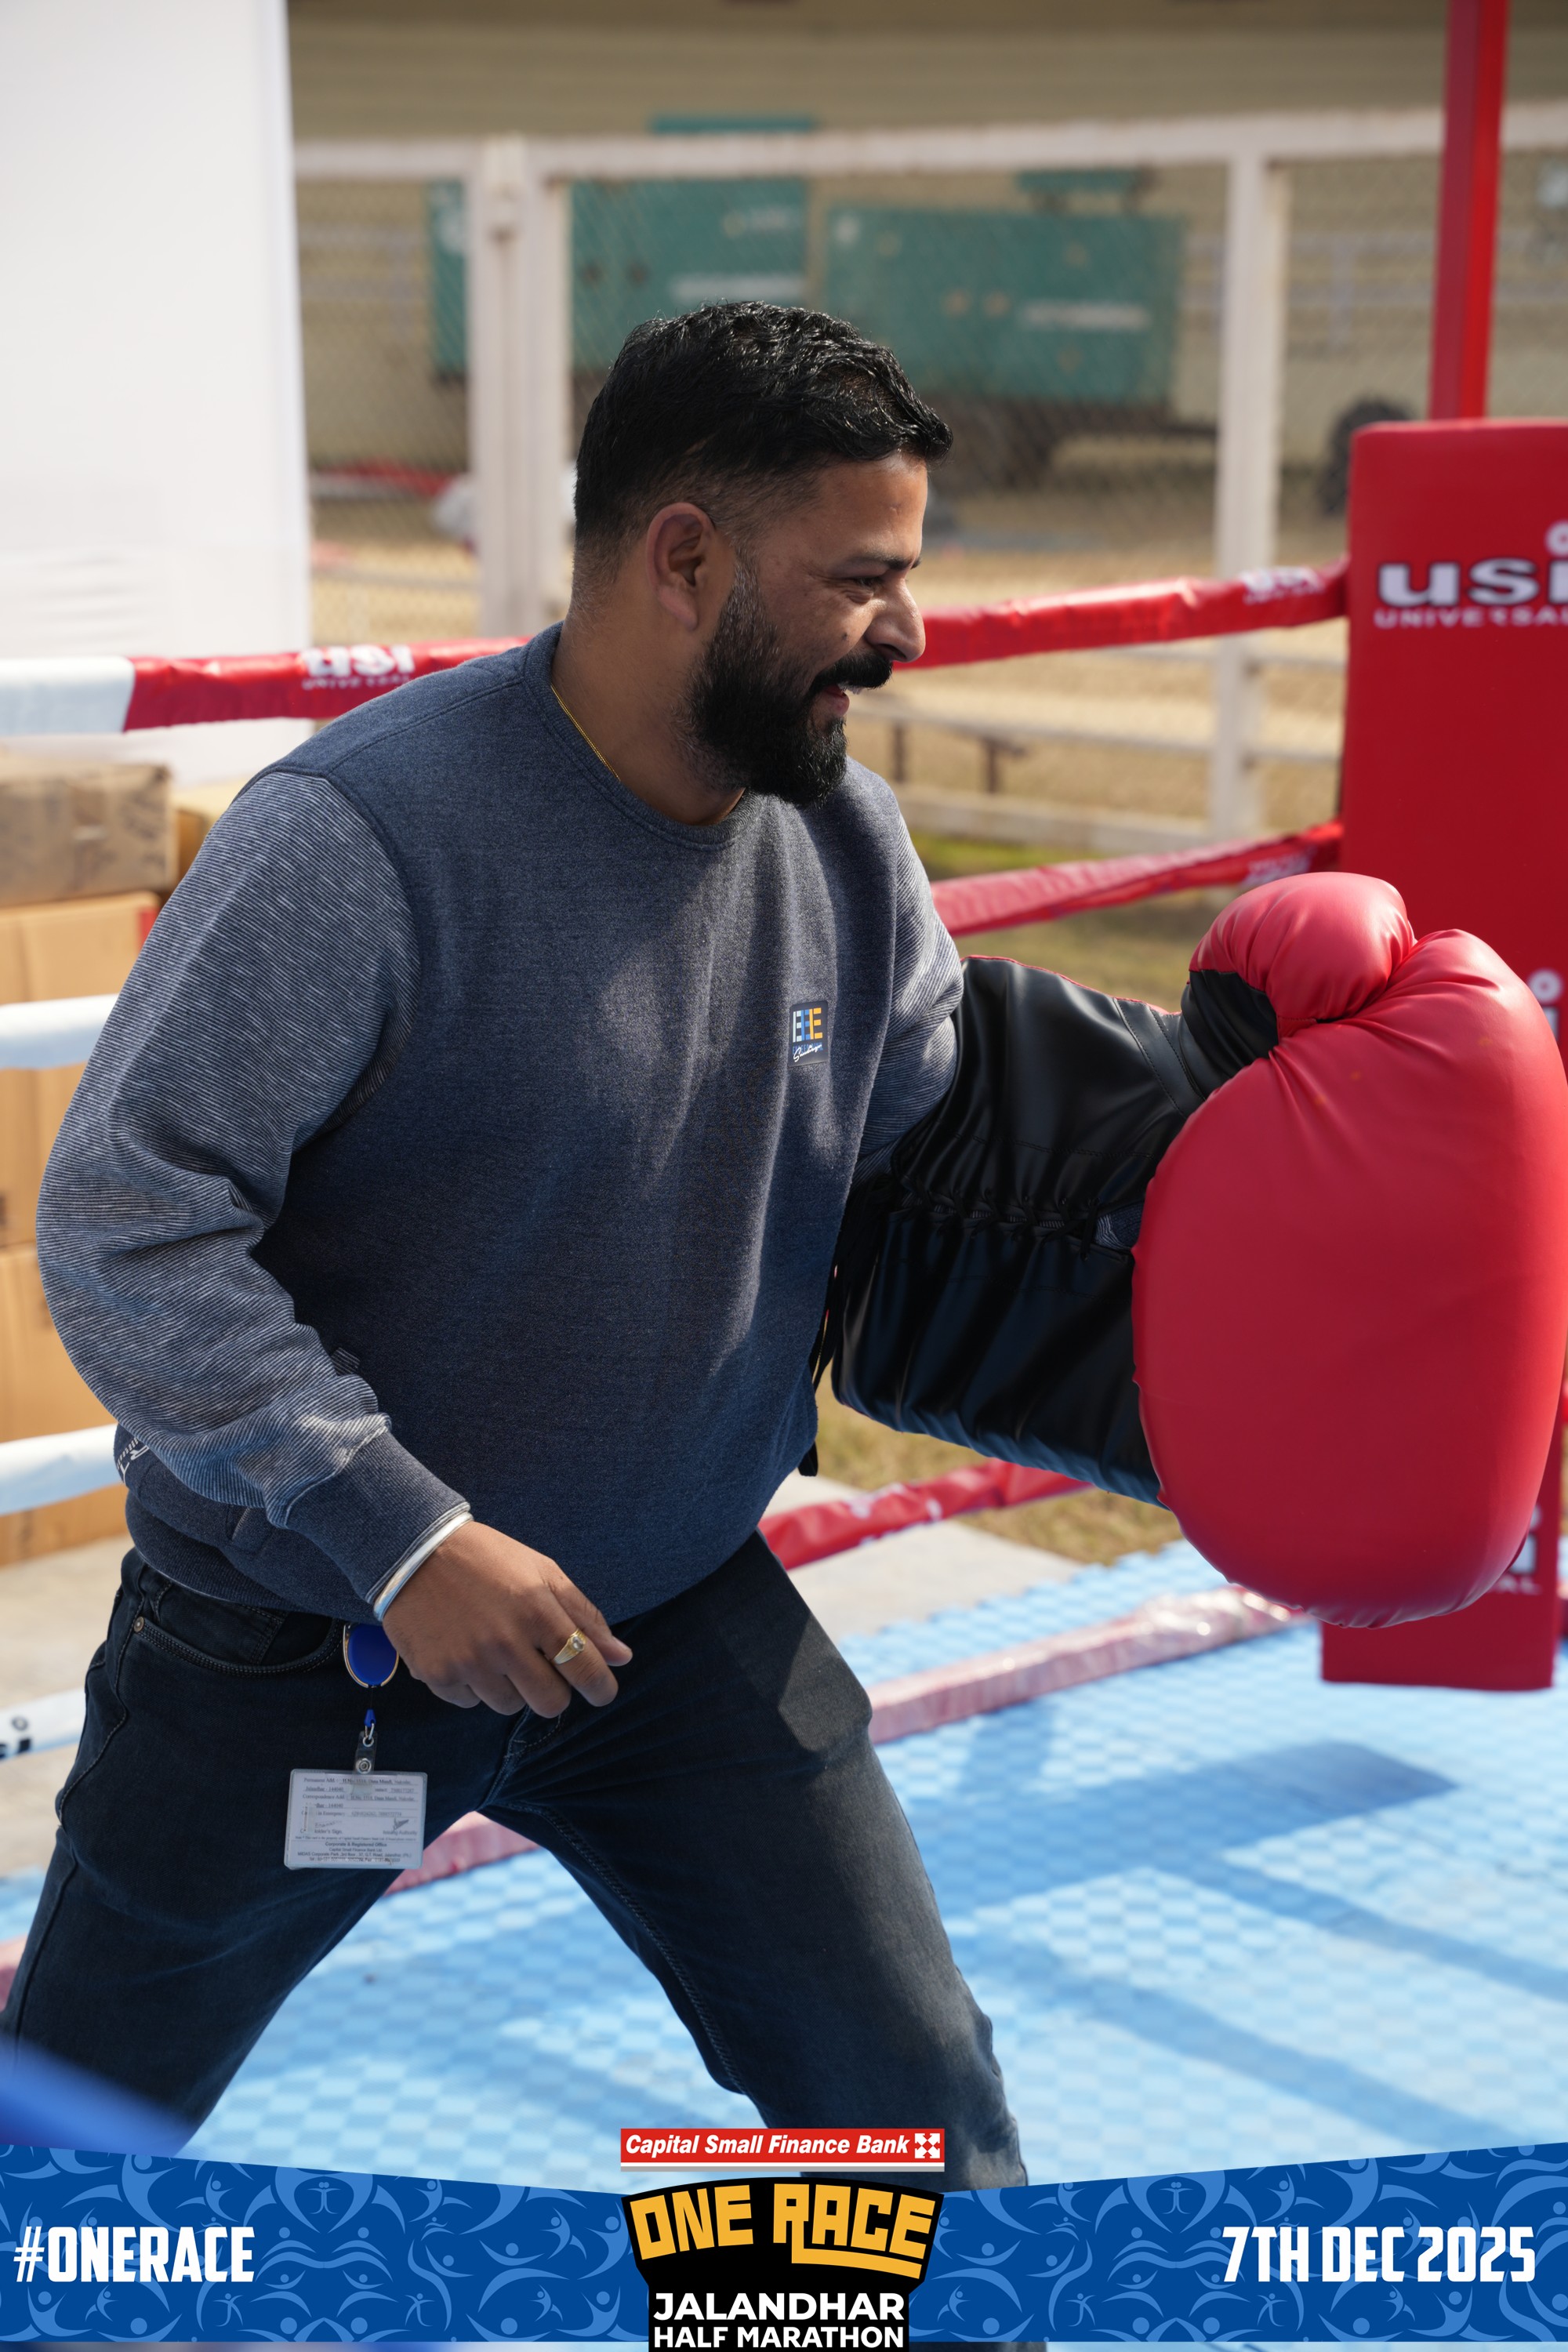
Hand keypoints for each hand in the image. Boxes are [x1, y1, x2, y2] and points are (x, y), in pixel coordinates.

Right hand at [384, 1519, 631, 1714]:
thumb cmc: (487, 1559)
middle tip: (541, 1668)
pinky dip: (474, 1686)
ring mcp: (469, 1663)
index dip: (600, 1687)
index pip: (583, 1668)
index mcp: (536, 1611)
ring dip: (511, 1686)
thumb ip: (584, 1616)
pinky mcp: (438, 1675)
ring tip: (496, 1651)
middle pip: (550, 1703)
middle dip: (553, 1691)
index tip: (602, 1691)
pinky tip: (466, 1653)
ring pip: (510, 1706)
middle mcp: (504, 1642)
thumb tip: (621, 1657)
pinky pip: (471, 1703)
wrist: (416, 1552)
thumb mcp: (543, 1573)